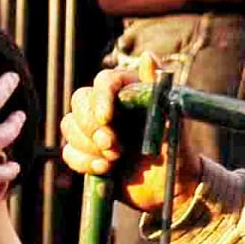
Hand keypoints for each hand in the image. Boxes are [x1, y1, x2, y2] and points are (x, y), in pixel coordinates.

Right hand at [59, 57, 197, 211]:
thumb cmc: (176, 148)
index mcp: (127, 92)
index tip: (107, 118)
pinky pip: (68, 152)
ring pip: (69, 126)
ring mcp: (94, 131)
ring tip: (114, 159)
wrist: (171, 186)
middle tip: (112, 145)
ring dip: (87, 145)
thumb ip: (158, 89)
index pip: (103, 81)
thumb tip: (147, 56)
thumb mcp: (172, 118)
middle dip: (90, 125)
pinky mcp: (86, 153)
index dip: (101, 97)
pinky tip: (105, 170)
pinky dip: (83, 162)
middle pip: (79, 101)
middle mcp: (108, 107)